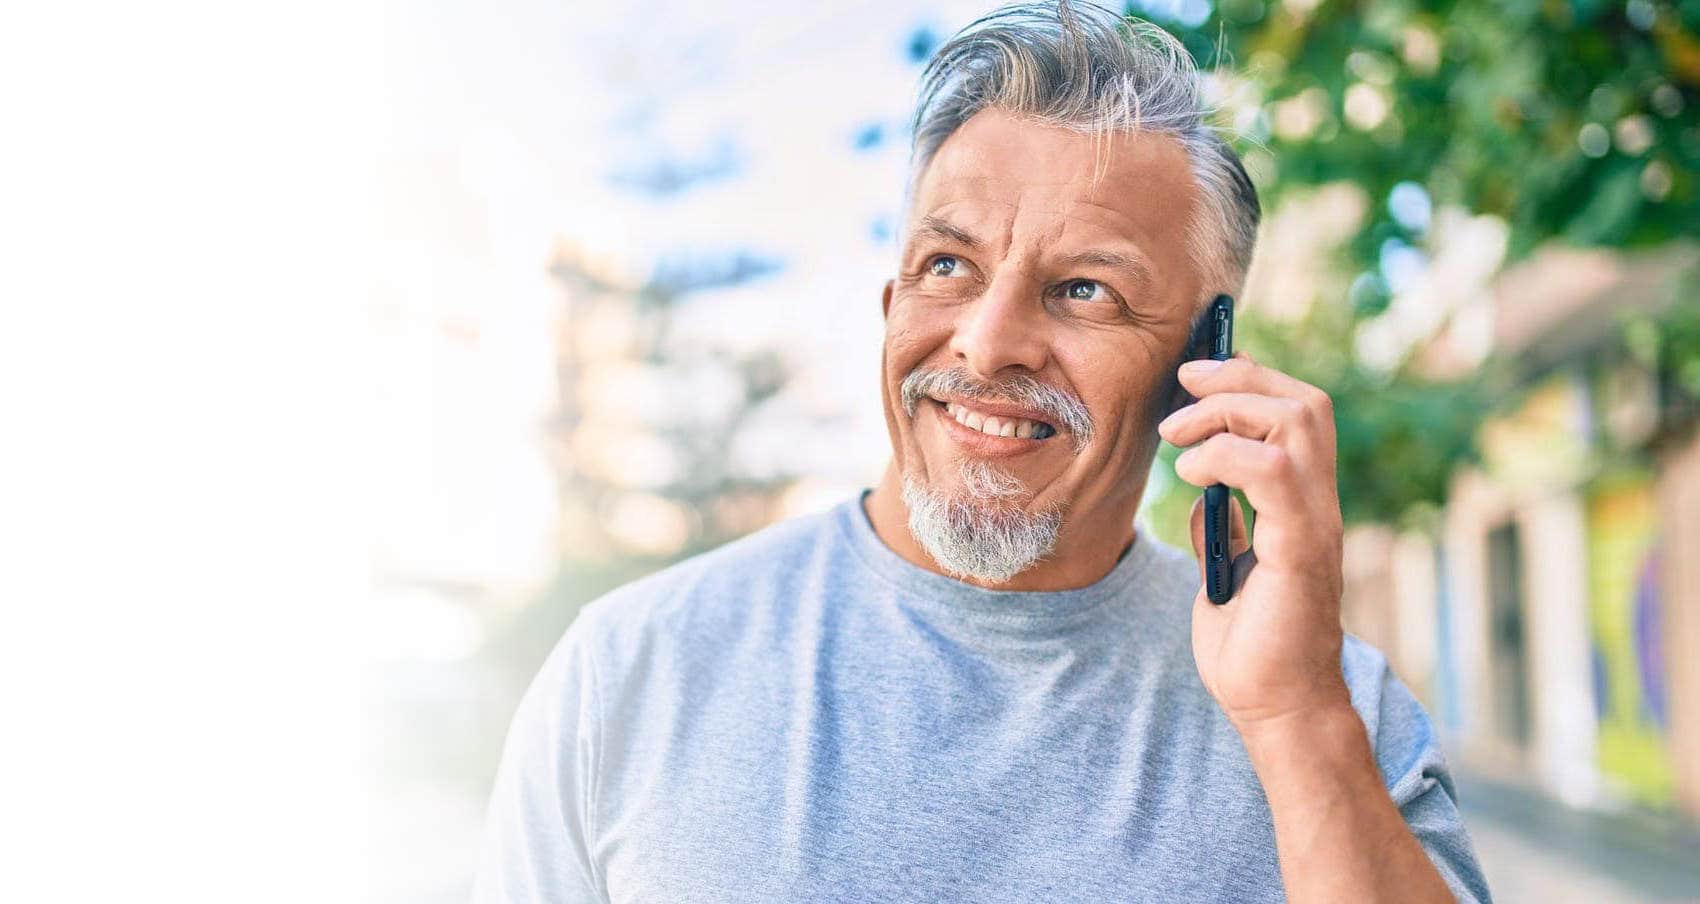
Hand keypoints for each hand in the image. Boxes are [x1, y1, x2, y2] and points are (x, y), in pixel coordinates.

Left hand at [1156, 351, 1348, 734]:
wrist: (1275, 709)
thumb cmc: (1253, 650)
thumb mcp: (1226, 573)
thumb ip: (1224, 528)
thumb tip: (1202, 496)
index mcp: (1303, 505)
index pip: (1296, 412)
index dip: (1250, 379)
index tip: (1193, 378)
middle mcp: (1320, 505)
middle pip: (1304, 401)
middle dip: (1240, 375)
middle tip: (1183, 383)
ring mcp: (1316, 524)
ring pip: (1296, 420)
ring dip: (1227, 410)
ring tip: (1178, 435)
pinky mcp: (1300, 549)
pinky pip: (1271, 473)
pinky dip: (1224, 455)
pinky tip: (1189, 474)